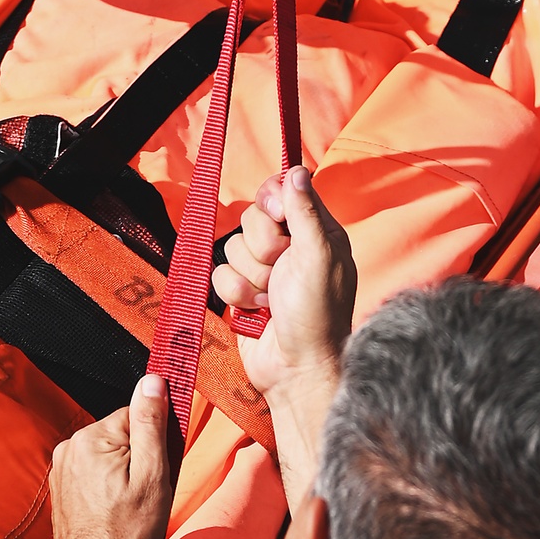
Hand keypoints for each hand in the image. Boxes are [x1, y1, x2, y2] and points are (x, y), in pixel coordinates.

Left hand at [46, 374, 172, 538]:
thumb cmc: (127, 533)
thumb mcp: (152, 476)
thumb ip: (151, 424)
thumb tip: (153, 382)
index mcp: (92, 438)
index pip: (135, 415)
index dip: (152, 442)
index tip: (155, 469)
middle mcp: (70, 446)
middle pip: (120, 433)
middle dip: (136, 457)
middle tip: (143, 492)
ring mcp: (62, 467)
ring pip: (108, 452)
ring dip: (121, 472)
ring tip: (127, 505)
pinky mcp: (61, 484)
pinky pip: (93, 470)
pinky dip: (106, 484)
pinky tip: (112, 509)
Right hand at [214, 168, 355, 509]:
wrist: (295, 368)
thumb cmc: (318, 314)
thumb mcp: (319, 256)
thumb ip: (306, 212)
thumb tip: (297, 170)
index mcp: (315, 232)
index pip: (281, 191)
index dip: (272, 200)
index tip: (277, 215)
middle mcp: (289, 247)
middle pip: (251, 218)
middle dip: (262, 247)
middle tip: (281, 269)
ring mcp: (264, 270)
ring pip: (232, 246)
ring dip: (251, 276)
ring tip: (272, 298)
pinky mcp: (242, 291)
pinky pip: (220, 274)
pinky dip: (237, 294)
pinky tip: (257, 310)